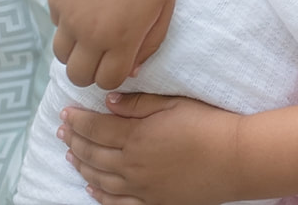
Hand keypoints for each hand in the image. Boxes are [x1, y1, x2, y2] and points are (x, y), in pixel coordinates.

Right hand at [49, 0, 173, 88]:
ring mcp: (69, 16)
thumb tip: (131, 70)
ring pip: (61, 55)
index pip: (107, 82)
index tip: (119, 62)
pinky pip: (58, 24)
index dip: (113, 76)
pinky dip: (68, 22)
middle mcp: (91, 33)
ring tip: (93, 30)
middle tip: (102, 52)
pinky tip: (87, 0)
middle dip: (90, 71)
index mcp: (122, 38)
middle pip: (77, 76)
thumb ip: (149, 43)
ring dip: (75, 50)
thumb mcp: (164, 5)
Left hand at [60, 93, 240, 204]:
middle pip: (93, 152)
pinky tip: (90, 188)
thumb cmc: (209, 124)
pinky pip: (117, 203)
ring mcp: (140, 187)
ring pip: (100, 178)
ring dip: (81, 165)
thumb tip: (108, 102)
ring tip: (70, 155)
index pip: (96, 127)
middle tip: (62, 131)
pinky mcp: (153, 203)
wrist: (235, 158)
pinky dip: (99, 196)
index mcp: (137, 135)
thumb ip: (139, 104)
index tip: (65, 113)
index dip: (78, 120)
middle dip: (74, 140)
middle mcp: (132, 164)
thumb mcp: (174, 104)